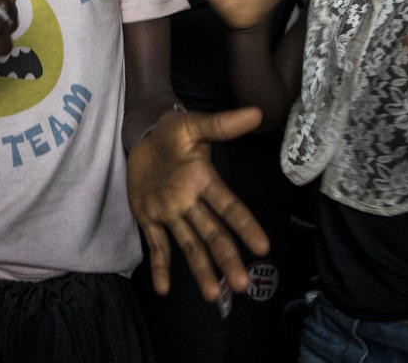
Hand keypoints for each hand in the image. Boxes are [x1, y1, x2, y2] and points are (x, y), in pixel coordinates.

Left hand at [126, 106, 269, 300]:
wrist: (143, 134)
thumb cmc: (173, 130)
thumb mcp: (194, 124)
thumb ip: (222, 124)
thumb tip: (256, 113)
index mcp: (204, 181)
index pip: (229, 207)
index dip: (245, 226)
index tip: (263, 247)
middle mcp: (191, 202)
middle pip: (213, 234)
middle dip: (227, 259)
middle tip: (242, 284)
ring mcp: (170, 213)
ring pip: (189, 245)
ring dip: (201, 270)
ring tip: (214, 295)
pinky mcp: (148, 217)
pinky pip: (156, 244)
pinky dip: (159, 267)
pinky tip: (163, 289)